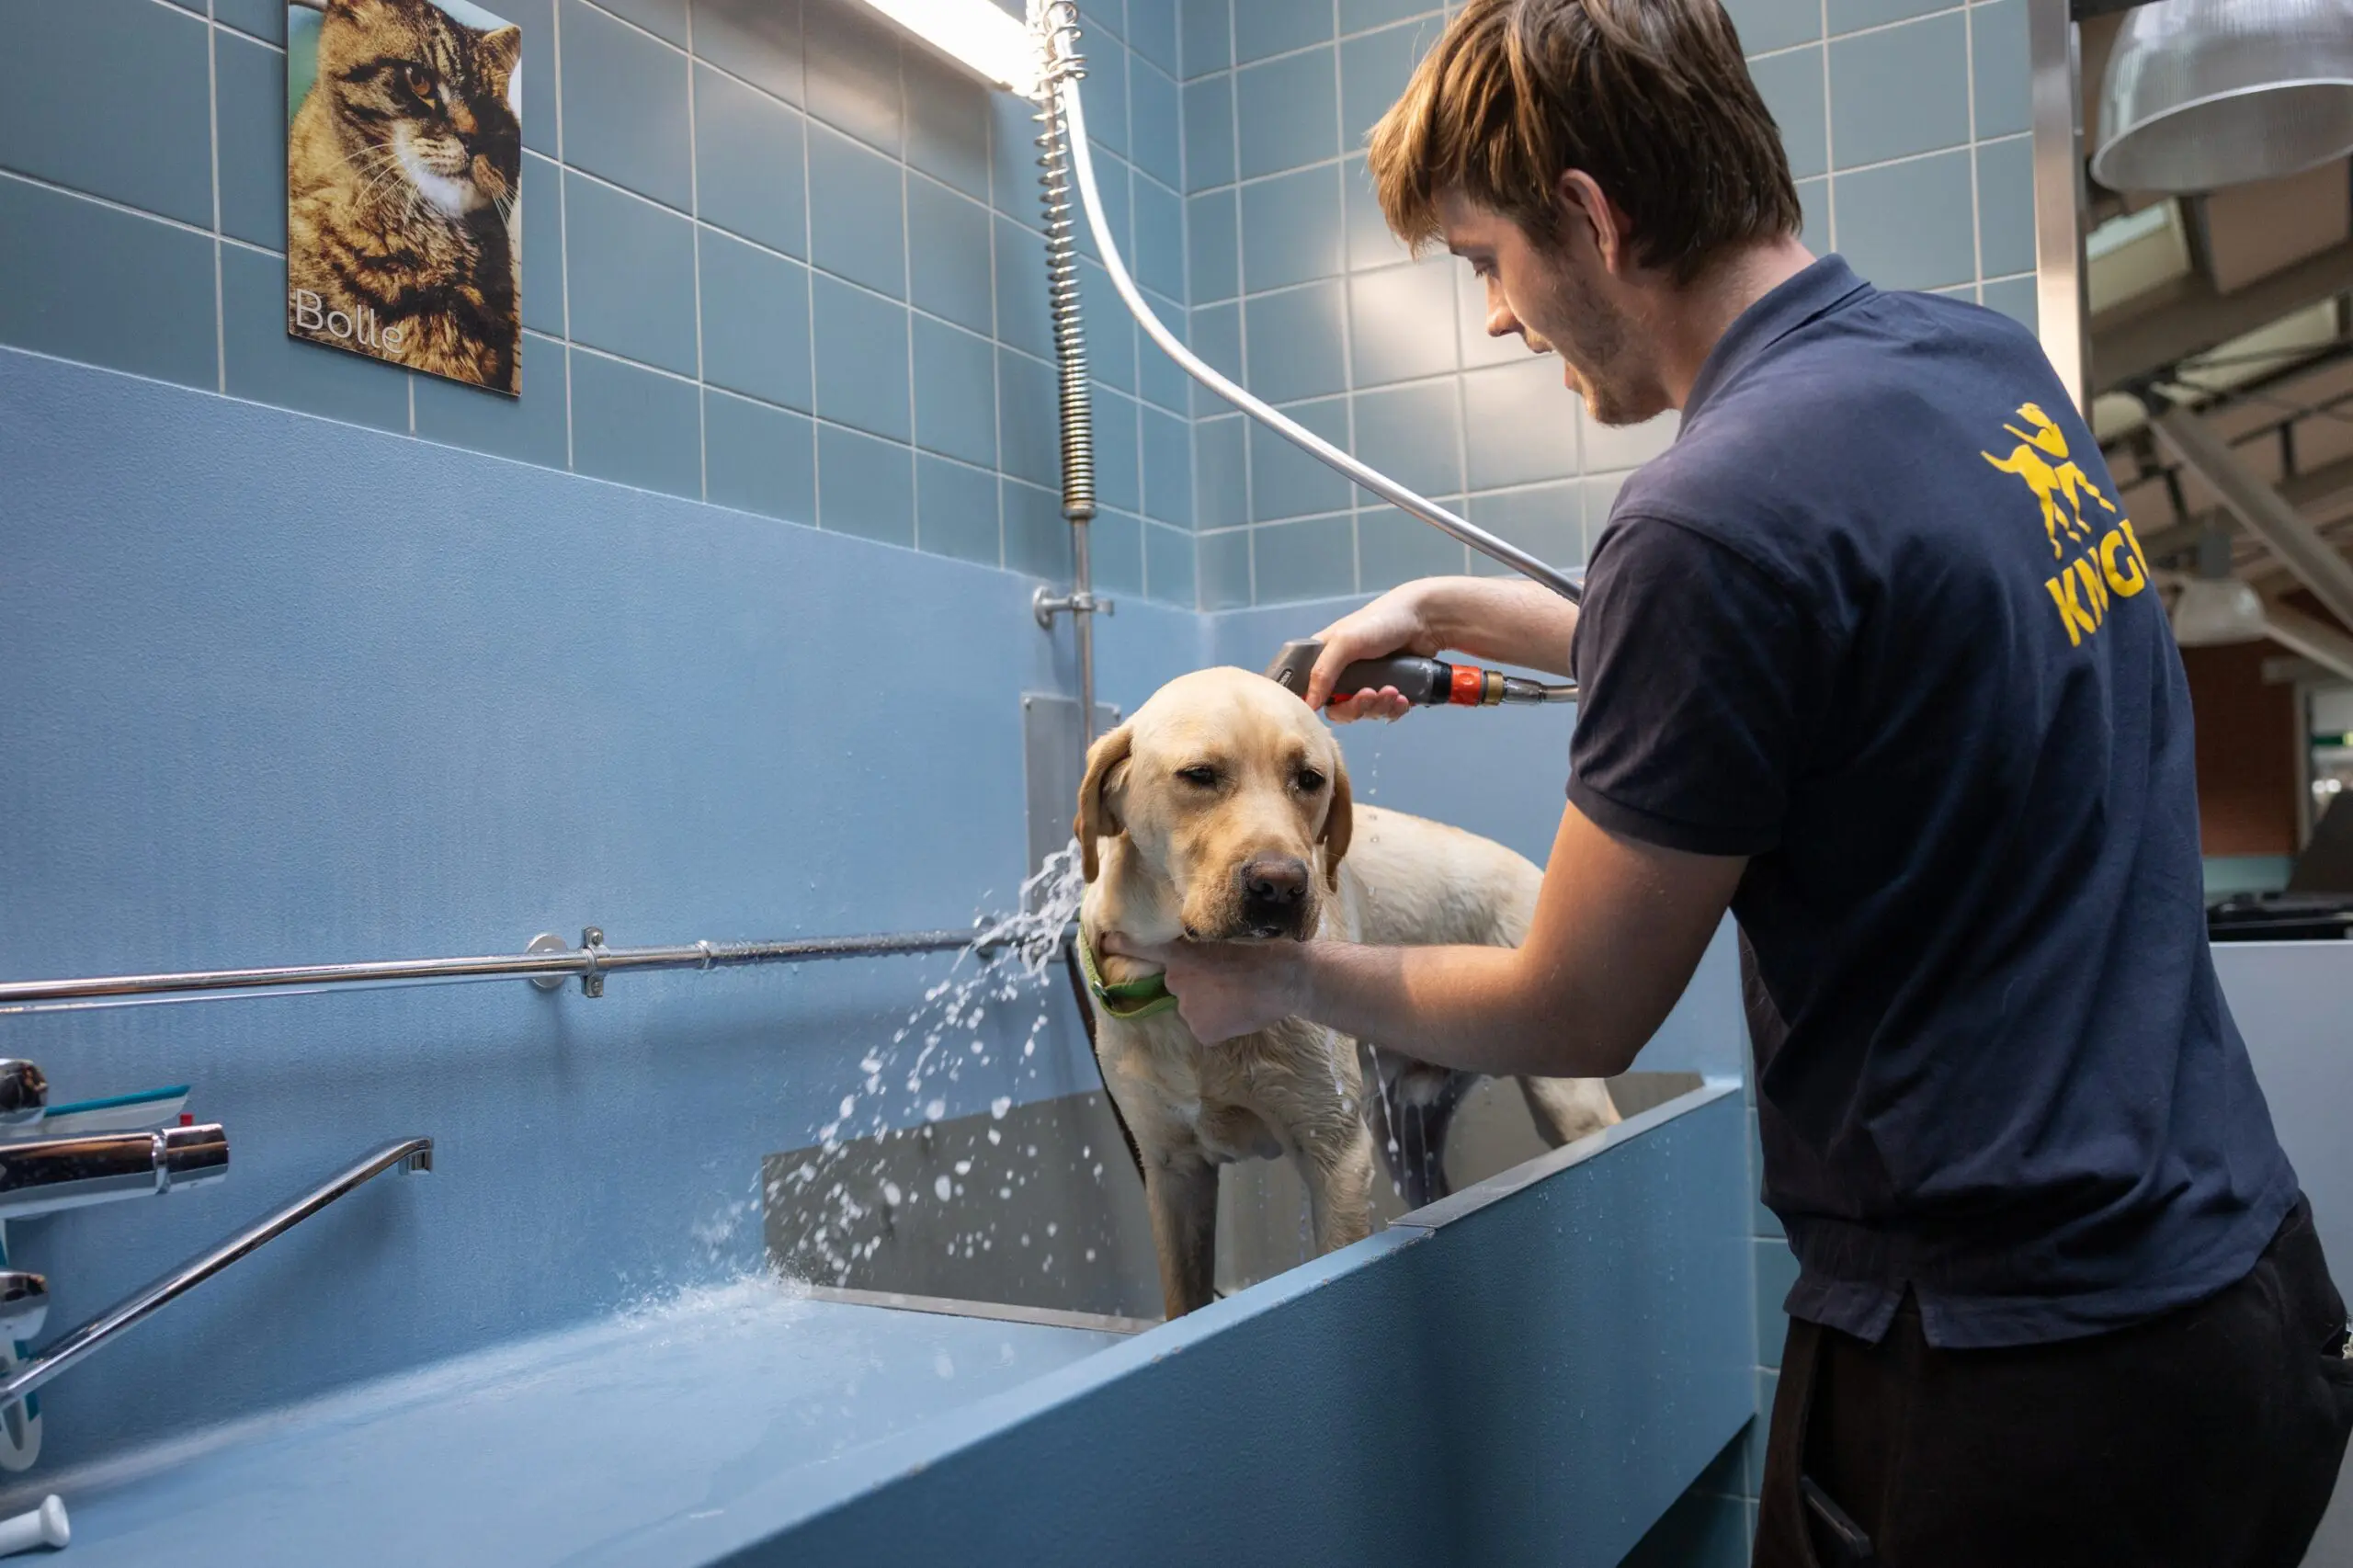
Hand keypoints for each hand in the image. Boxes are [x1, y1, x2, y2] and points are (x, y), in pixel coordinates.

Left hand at [1099, 934, 1310, 1043]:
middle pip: (1181, 985)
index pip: (1143, 949)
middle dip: (1199, 984)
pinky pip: (1207, 1029)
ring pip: (1195, 1009)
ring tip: (1241, 995)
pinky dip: (1222, 1025)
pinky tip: (1242, 1013)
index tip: (1105, 942)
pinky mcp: (1201, 1030)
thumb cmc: (1265, 950)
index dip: (1122, 946)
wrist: (1286, 976)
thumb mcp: (1230, 938)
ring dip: (1212, 1004)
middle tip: (1230, 978)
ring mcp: (1187, 1007)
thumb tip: (1205, 966)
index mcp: (1182, 953)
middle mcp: (1176, 979)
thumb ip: (1206, 951)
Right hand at [1305, 584, 1445, 722]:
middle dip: (1357, 707)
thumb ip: (1323, 672)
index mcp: (1324, 659)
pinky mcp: (1388, 691)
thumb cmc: (1379, 622)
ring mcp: (1367, 684)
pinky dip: (1394, 709)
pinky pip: (1386, 713)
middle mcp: (1343, 674)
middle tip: (1372, 694)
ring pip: (1365, 713)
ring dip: (1380, 707)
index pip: (1310, 692)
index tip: (1337, 701)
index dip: (1320, 703)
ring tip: (1394, 691)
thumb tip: (1309, 705)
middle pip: (1340, 709)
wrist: (1425, 619)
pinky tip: (1404, 697)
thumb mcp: (1345, 642)